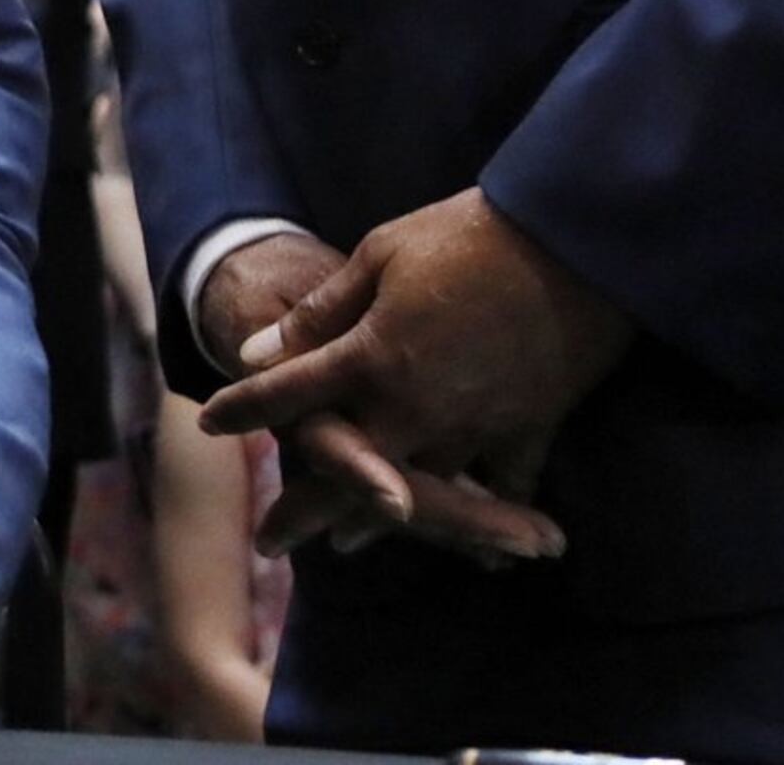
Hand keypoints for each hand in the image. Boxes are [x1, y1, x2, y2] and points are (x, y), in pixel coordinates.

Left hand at [203, 190, 628, 559]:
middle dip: (303, 509)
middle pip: (344, 472)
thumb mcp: (382, 253)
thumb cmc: (468, 235)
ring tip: (346, 544)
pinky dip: (487, 514)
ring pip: (415, 493)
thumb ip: (324, 312)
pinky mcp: (528, 428)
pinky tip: (476, 549)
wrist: (573, 241)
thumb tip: (261, 352)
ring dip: (377, 522)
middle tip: (270, 543)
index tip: (211, 422)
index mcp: (370, 356)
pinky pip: (500, 486)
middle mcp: (414, 406)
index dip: (246, 407)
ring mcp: (472, 425)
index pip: (288, 392)